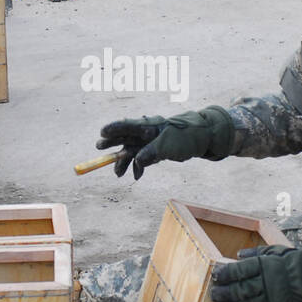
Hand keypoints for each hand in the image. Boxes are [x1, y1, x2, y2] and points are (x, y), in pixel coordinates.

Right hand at [96, 106, 232, 179]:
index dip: (114, 128)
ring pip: (132, 150)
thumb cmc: (186, 137)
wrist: (202, 138)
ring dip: (125, 161)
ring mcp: (151, 140)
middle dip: (112, 143)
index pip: (128, 125)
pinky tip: (136, 176)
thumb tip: (137, 160)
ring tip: (118, 173)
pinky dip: (138, 166)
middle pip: (125, 137)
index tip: (102, 133)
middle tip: (99, 147)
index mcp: (149, 126)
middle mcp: (147, 132)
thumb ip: (151, 152)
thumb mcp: (168, 146)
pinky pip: (142, 158)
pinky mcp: (156, 149)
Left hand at [210, 245, 301, 301]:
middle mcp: (265, 282)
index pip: (239, 271)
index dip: (225, 274)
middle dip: (223, 293)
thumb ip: (255, 252)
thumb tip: (238, 255)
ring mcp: (270, 297)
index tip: (215, 276)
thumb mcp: (274, 250)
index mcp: (263, 265)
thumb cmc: (291, 260)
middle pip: (239, 289)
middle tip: (213, 294)